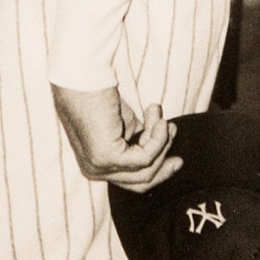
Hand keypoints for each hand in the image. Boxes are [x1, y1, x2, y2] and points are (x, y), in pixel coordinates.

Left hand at [51, 84, 178, 191]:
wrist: (83, 77)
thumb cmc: (100, 95)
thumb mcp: (124, 126)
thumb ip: (138, 142)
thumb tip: (161, 149)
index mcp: (95, 167)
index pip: (132, 182)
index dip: (157, 172)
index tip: (176, 159)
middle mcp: (94, 172)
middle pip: (141, 183)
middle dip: (164, 164)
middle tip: (175, 137)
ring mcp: (98, 167)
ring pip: (146, 169)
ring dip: (161, 141)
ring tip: (160, 115)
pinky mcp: (105, 157)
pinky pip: (145, 157)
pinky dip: (157, 138)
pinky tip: (157, 117)